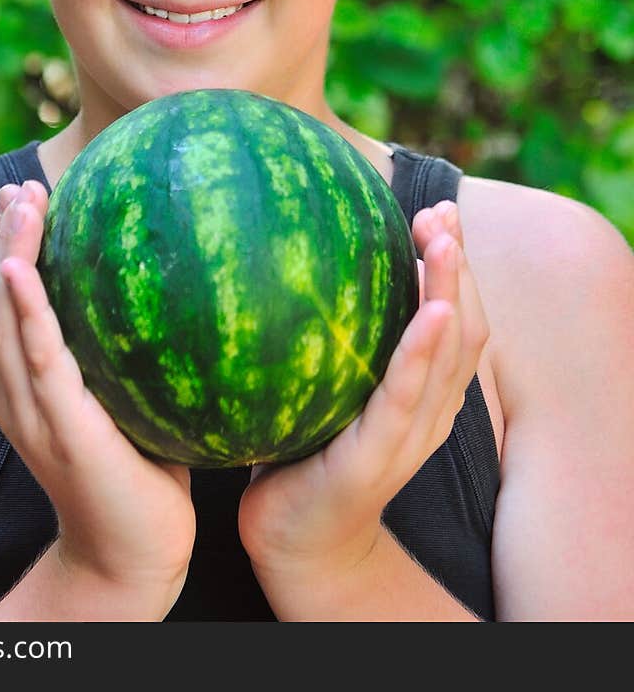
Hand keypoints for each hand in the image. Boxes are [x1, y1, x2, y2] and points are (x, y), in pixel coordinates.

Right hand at [0, 181, 195, 608]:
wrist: (134, 559)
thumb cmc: (143, 479)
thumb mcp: (133, 403)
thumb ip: (136, 355)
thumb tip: (183, 290)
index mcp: (29, 389)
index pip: (4, 310)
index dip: (7, 253)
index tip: (25, 202)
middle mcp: (17, 396)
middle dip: (2, 240)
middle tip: (21, 188)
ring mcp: (31, 412)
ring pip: (1, 320)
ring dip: (7, 255)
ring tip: (21, 205)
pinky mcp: (59, 428)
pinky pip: (35, 358)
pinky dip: (23, 309)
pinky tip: (20, 268)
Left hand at [238, 200, 488, 597]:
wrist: (294, 540)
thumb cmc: (301, 449)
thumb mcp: (322, 380)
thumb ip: (326, 329)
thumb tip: (286, 248)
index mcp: (422, 389)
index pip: (455, 315)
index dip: (456, 263)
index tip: (441, 211)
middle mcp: (429, 408)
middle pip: (465, 325)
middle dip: (459, 265)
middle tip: (444, 212)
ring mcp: (410, 434)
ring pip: (449, 354)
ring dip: (451, 292)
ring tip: (443, 242)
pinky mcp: (378, 457)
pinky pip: (406, 396)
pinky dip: (423, 351)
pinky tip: (429, 313)